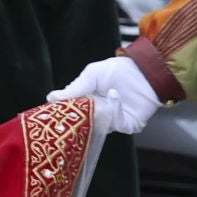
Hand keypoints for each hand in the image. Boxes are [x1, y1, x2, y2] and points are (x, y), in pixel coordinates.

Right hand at [48, 55, 162, 133]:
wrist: (146, 71)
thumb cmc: (118, 70)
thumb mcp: (91, 75)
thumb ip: (74, 88)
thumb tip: (50, 98)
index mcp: (87, 103)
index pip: (72, 113)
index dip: (64, 112)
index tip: (54, 110)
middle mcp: (100, 114)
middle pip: (84, 123)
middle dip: (79, 117)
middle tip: (73, 109)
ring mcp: (114, 120)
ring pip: (100, 126)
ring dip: (99, 112)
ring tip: (102, 94)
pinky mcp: (129, 124)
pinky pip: (118, 124)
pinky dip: (115, 112)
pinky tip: (114, 96)